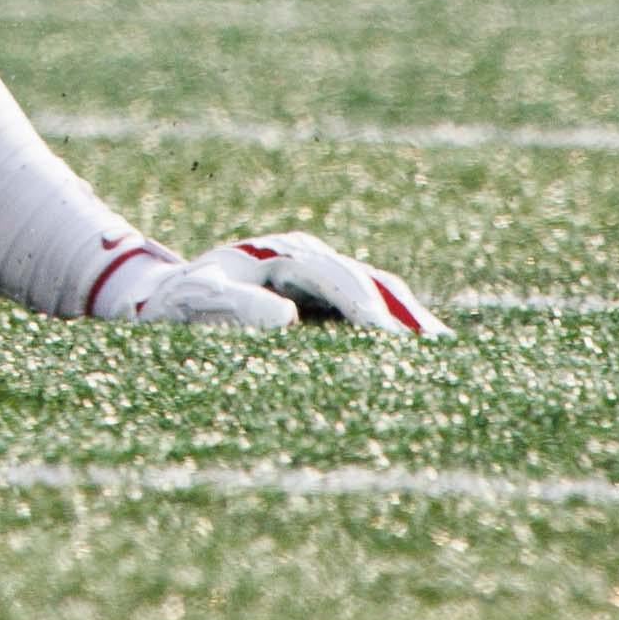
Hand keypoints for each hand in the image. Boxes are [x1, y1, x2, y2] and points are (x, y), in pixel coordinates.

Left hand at [100, 233, 440, 335]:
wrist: (169, 298)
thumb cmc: (181, 302)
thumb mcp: (198, 302)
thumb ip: (235, 305)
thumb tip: (284, 317)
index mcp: (281, 253)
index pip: (336, 278)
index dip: (365, 306)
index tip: (392, 337)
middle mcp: (311, 257)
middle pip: (371, 284)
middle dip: (404, 319)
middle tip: (438, 356)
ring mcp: (325, 275)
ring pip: (383, 296)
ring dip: (413, 327)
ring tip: (449, 364)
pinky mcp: (333, 299)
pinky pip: (376, 313)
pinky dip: (403, 335)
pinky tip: (431, 366)